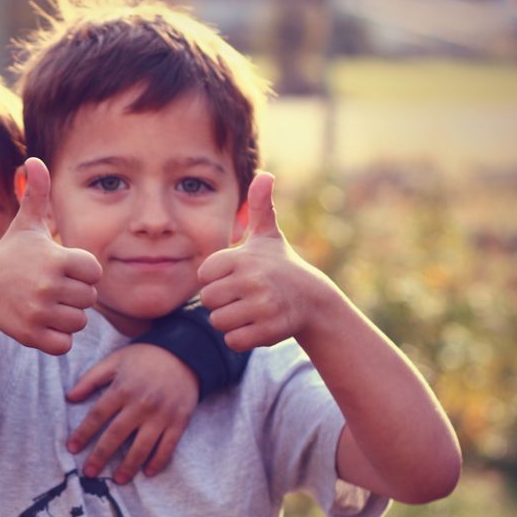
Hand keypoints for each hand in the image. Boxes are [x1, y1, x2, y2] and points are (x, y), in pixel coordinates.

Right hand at [0, 157, 101, 354]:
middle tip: (50, 289)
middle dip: (74, 296)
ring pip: (78, 322)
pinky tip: (41, 323)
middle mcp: (49, 286)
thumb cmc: (9, 256)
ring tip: (45, 305)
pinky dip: (56, 338)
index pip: (94, 272)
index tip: (60, 269)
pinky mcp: (32, 335)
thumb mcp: (25, 225)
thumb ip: (37, 193)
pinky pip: (64, 344)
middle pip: (89, 299)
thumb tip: (34, 159)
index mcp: (56, 260)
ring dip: (66, 317)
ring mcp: (40, 312)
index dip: (81, 272)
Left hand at [66, 344, 197, 482]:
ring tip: (118, 480)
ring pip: (142, 446)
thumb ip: (91, 378)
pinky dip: (158, 461)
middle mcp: (141, 404)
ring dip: (129, 466)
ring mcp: (162, 415)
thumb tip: (69, 397)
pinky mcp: (179, 421)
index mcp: (123, 389)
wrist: (186, 353)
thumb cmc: (145, 357)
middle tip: (89, 473)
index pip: (98, 415)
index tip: (72, 448)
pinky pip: (168, 446)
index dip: (83, 433)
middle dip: (100, 456)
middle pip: (116, 435)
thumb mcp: (115, 361)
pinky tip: (147, 472)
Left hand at [198, 172, 330, 351]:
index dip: (217, 279)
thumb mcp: (268, 236)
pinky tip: (256, 326)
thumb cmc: (281, 266)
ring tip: (250, 310)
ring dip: (231, 321)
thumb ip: (260, 206)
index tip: (236, 277)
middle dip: (222, 303)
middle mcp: (252, 280)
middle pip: (208, 302)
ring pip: (218, 323)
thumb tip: (265, 174)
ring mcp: (261, 306)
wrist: (313, 299)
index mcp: (243, 257)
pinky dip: (241, 338)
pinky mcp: (268, 331)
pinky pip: (233, 341)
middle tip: (243, 296)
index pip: (204, 276)